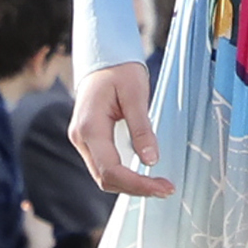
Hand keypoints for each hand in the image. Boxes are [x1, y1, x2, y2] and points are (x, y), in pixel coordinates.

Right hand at [70, 60, 168, 199]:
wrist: (103, 59)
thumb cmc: (119, 71)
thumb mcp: (135, 94)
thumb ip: (142, 128)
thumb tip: (151, 161)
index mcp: (89, 127)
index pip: (111, 169)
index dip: (137, 184)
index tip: (163, 187)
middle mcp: (80, 138)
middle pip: (105, 178)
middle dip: (136, 188)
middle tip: (167, 188)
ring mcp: (82, 141)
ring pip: (104, 176)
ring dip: (130, 184)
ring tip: (158, 184)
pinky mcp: (89, 141)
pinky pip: (105, 166)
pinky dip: (124, 175)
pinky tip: (143, 175)